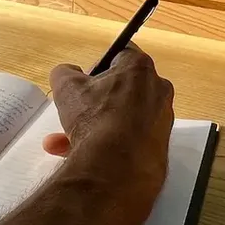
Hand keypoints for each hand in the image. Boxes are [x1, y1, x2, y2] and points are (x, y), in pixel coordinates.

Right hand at [43, 45, 173, 190]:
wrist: (116, 170)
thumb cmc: (96, 120)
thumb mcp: (67, 88)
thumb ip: (65, 73)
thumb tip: (67, 73)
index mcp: (140, 68)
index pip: (121, 54)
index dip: (99, 66)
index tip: (85, 80)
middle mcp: (158, 90)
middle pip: (121, 89)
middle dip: (93, 102)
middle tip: (75, 112)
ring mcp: (161, 120)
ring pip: (121, 117)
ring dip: (93, 127)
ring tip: (63, 142)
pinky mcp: (159, 146)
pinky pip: (129, 139)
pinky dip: (108, 144)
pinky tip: (79, 155)